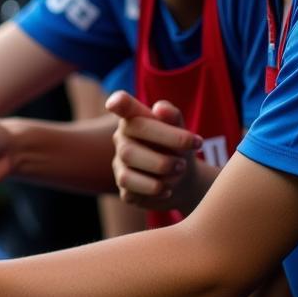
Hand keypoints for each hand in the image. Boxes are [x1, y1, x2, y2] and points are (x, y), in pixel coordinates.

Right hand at [107, 90, 202, 210]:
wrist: (184, 177)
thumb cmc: (178, 146)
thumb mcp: (181, 131)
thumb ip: (173, 117)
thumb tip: (160, 109)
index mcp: (133, 118)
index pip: (121, 106)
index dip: (116, 104)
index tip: (114, 104)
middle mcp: (121, 139)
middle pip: (127, 148)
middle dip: (160, 156)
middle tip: (183, 161)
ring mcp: (120, 163)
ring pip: (126, 171)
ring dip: (159, 171)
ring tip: (179, 170)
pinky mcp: (125, 188)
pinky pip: (131, 192)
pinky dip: (154, 190)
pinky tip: (166, 189)